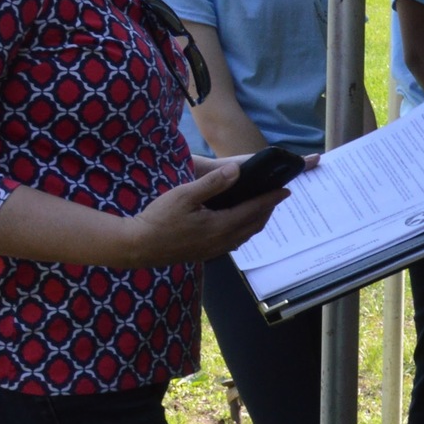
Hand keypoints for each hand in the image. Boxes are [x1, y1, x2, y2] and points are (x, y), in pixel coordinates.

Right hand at [126, 163, 289, 266]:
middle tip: (276, 197)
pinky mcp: (205, 254)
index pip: (254, 209)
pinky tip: (238, 223)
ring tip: (262, 208)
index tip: (285, 190)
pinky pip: (234, 242)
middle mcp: (222, 241)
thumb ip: (213, 183)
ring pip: (245, 236)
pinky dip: (243, 231)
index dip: (271, 199)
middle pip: (254, 224)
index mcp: (220, 225)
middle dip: (267, 210)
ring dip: (256, 221)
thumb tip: (237, 170)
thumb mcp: (184, 195)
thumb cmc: (158, 218)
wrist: (137, 246)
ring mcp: (214, 250)